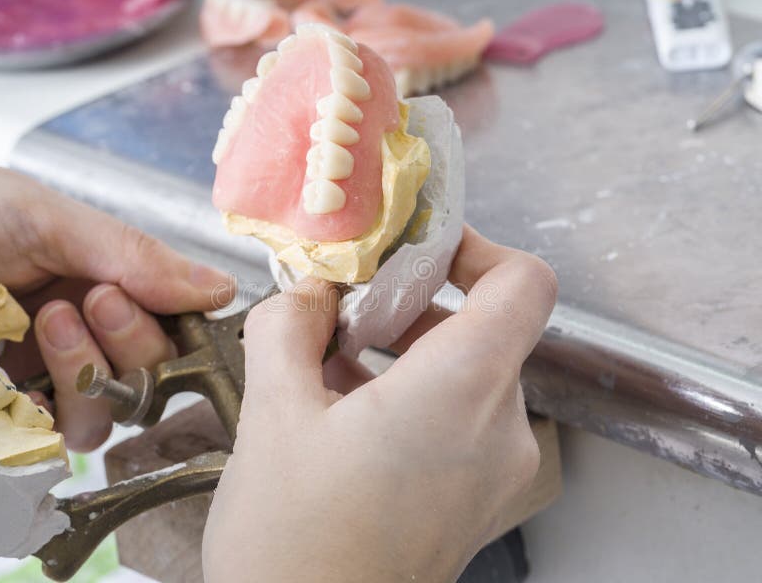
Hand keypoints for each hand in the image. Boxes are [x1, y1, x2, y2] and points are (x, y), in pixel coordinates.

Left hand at [0, 162, 234, 450]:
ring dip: (93, 369)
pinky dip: (52, 407)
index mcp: (101, 285)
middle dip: (133, 338)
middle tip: (95, 297)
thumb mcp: (42, 215)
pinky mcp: (5, 419)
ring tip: (48, 319)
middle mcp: (82, 337)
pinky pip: (55, 440)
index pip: (170, 322)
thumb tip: (220, 288)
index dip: (176, 321)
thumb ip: (132, 253)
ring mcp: (43, 380)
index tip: (154, 295)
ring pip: (111, 414)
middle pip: (151, 375)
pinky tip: (18, 363)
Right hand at [203, 225, 556, 582]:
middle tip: (345, 310)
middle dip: (411, 305)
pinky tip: (344, 411)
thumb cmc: (292, 546)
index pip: (523, 283)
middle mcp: (498, 430)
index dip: (476, 249)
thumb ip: (289, 327)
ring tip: (330, 365)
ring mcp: (495, 471)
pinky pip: (460, 419)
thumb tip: (305, 292)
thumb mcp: (272, 414)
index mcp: (461, 392)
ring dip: (404, 352)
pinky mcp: (477, 498)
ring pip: (468, 373)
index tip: (418, 251)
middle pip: (485, 325)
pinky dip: (412, 396)